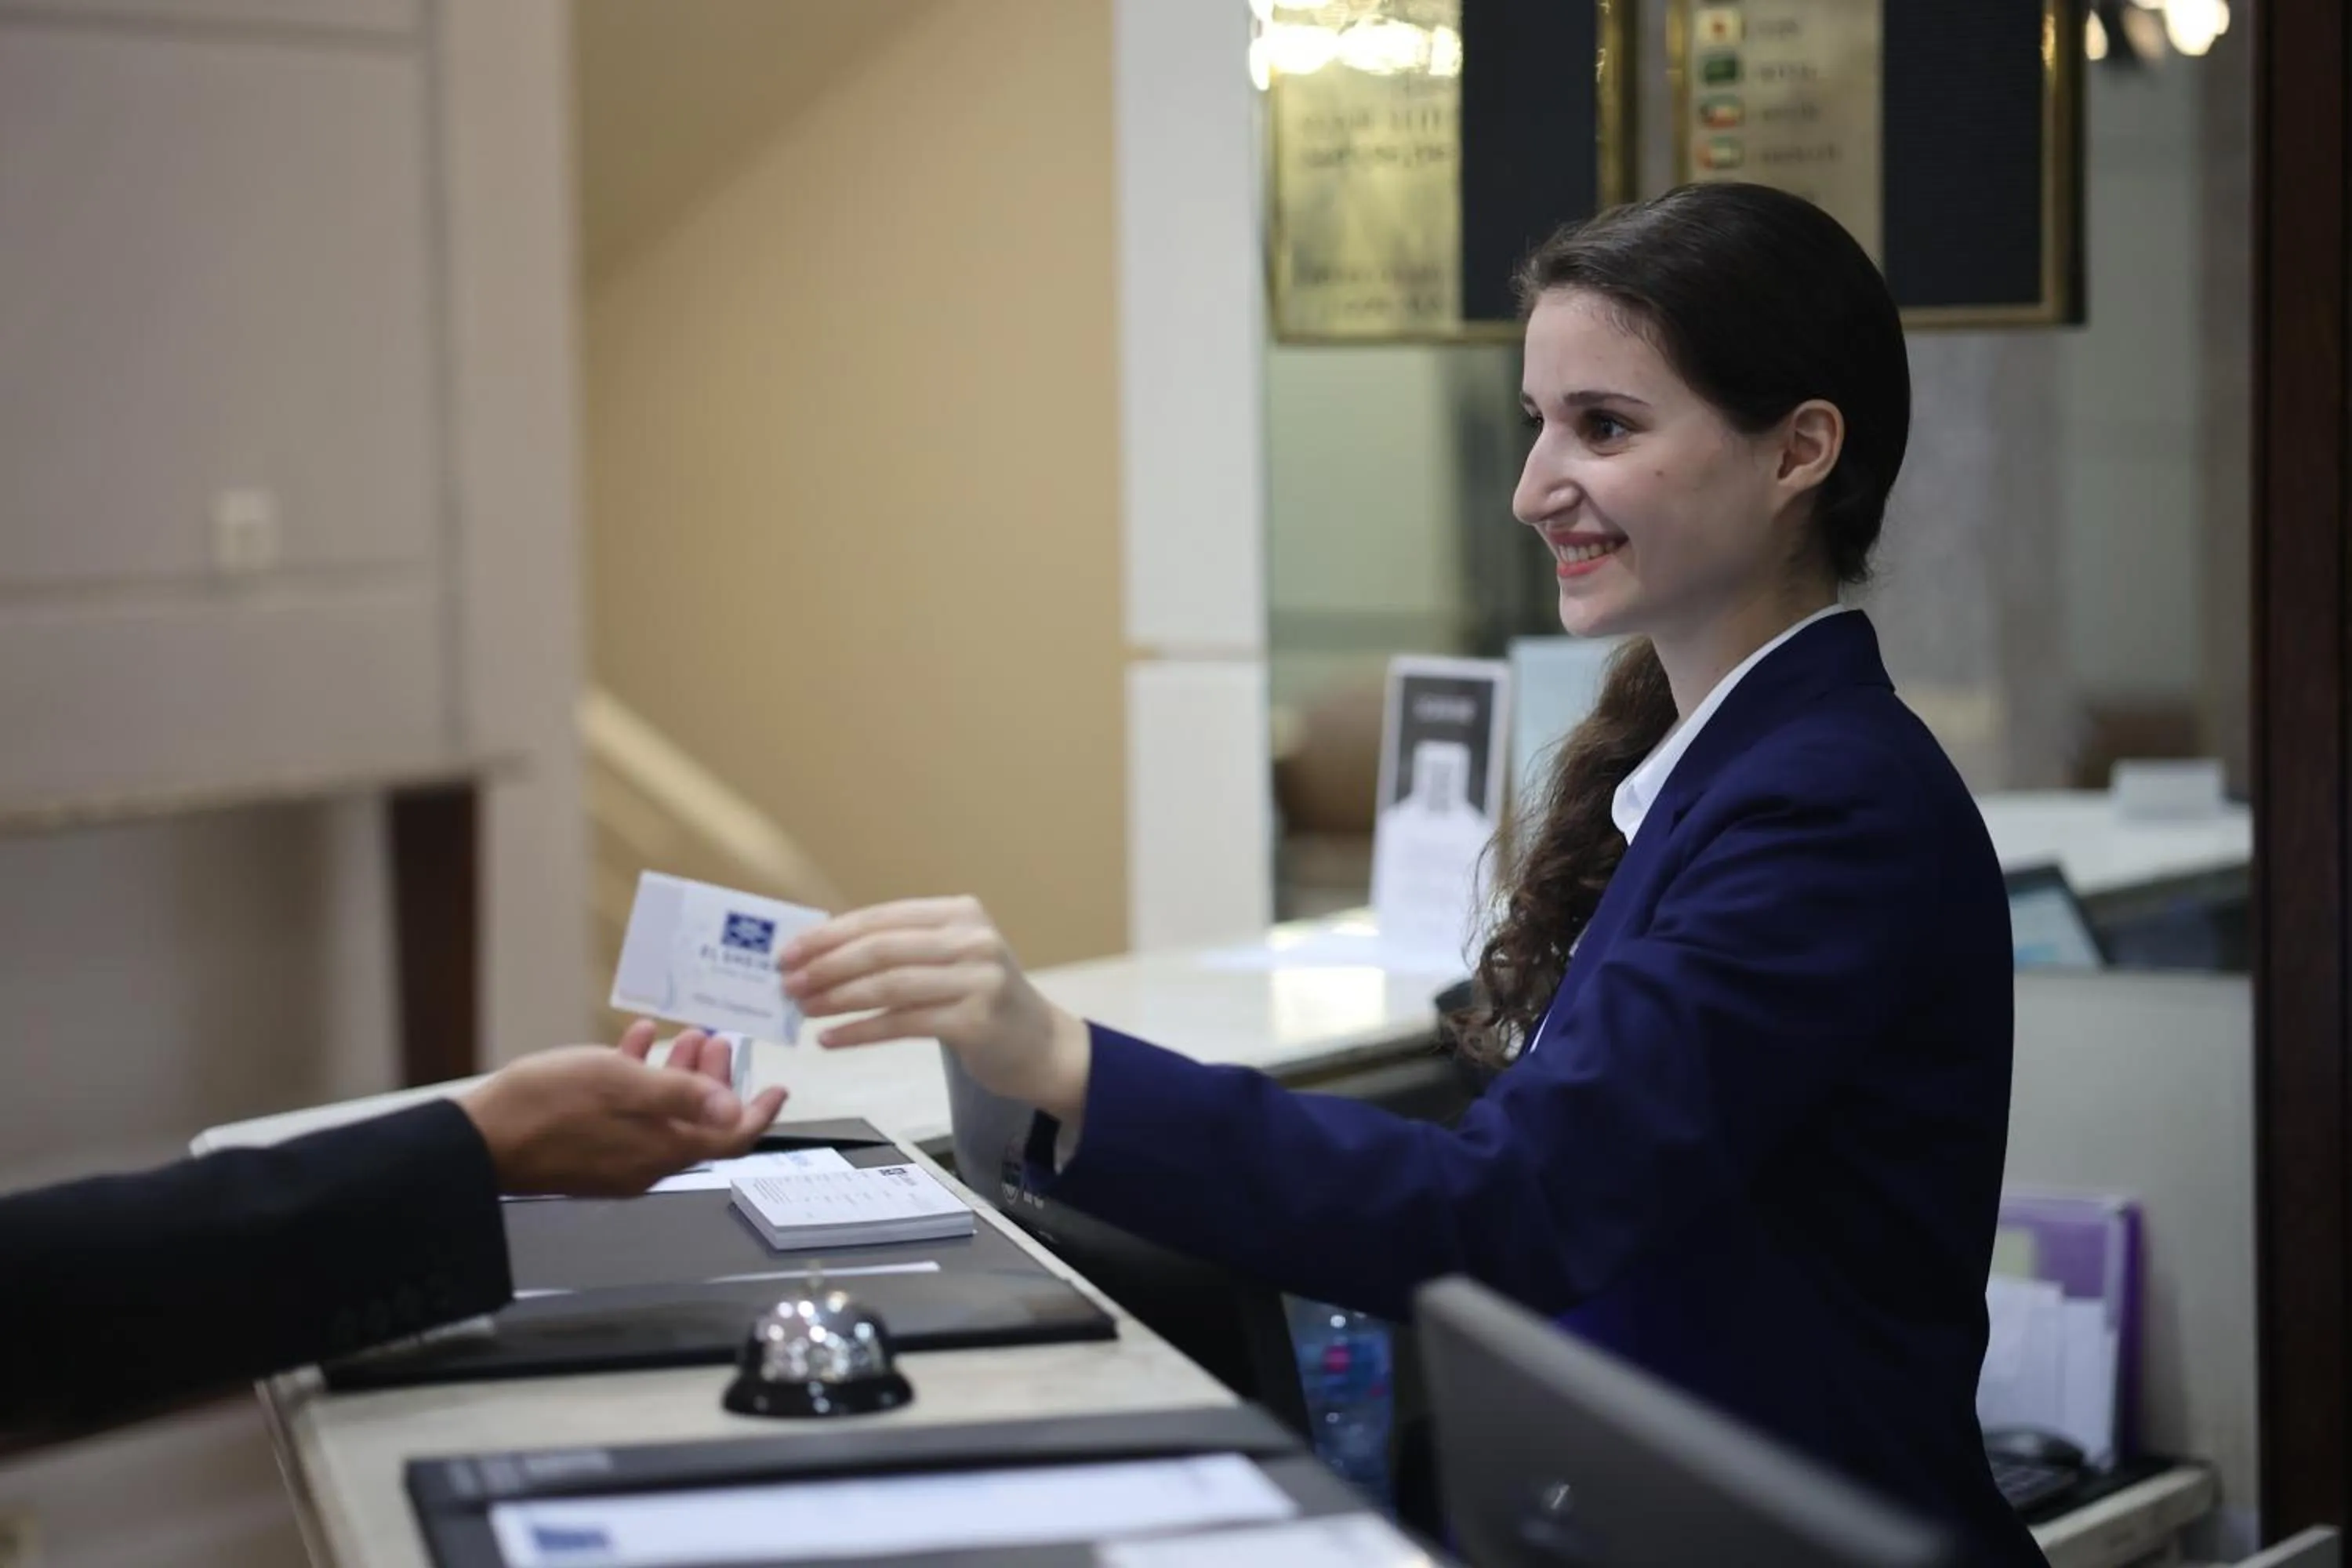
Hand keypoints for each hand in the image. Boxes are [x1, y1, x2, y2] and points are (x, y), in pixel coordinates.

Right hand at [459, 1021, 788, 1196]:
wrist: (478, 1140)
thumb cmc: (546, 1105)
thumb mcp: (621, 1084)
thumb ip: (683, 1096)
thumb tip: (737, 1112)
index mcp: (661, 1150)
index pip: (730, 1140)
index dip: (759, 1113)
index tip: (780, 1088)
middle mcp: (644, 1163)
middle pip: (698, 1122)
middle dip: (715, 1079)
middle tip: (718, 1040)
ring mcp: (614, 1161)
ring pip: (663, 1115)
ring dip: (678, 1074)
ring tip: (683, 1034)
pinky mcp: (587, 1152)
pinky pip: (628, 1115)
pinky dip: (638, 1079)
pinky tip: (635, 1044)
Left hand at [779, 897, 1091, 1119]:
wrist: (1041, 1047)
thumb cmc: (982, 1001)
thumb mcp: (951, 959)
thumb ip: (900, 949)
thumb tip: (820, 952)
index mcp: (961, 913)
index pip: (882, 917)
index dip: (830, 934)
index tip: (789, 951)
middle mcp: (973, 939)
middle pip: (882, 948)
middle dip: (826, 965)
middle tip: (787, 982)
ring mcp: (979, 979)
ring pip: (889, 985)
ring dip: (837, 998)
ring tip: (802, 1009)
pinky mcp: (976, 1021)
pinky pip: (902, 1024)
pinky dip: (860, 1032)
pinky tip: (831, 1039)